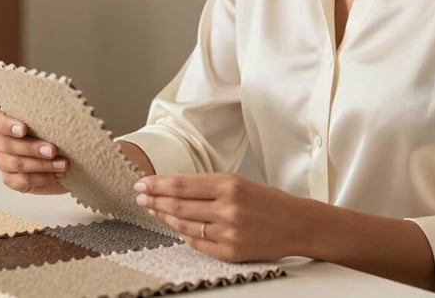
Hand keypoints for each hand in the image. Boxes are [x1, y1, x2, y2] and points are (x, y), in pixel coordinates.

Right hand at [0, 109, 68, 194]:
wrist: (68, 158)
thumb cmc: (58, 134)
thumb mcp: (54, 122)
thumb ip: (48, 117)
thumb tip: (59, 112)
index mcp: (7, 122)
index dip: (5, 125)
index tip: (24, 129)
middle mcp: (1, 141)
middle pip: (6, 145)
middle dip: (31, 148)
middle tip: (53, 150)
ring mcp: (4, 161)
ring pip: (15, 164)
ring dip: (42, 164)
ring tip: (62, 164)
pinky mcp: (11, 179)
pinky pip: (21, 180)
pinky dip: (42, 177)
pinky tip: (57, 174)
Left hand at [133, 173, 303, 262]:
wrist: (296, 223)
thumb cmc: (268, 200)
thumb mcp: (239, 182)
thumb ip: (209, 186)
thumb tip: (174, 188)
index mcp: (229, 184)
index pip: (182, 185)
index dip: (158, 184)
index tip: (142, 182)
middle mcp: (227, 208)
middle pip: (178, 205)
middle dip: (154, 200)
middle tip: (139, 196)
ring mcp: (228, 233)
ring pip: (184, 225)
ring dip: (164, 218)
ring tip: (152, 210)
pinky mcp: (230, 252)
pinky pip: (197, 244)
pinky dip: (184, 235)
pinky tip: (175, 228)